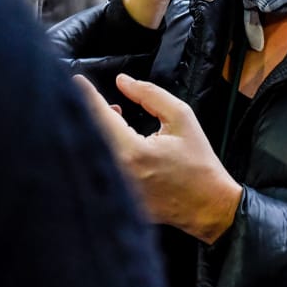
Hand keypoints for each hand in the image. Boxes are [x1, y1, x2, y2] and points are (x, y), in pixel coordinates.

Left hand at [71, 72, 242, 243]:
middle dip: (93, 114)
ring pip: (91, 153)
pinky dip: (103, 153)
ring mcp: (117, 189)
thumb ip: (149, 95)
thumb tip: (123, 81)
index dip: (85, 94)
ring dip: (98, 133)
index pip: (98, 116)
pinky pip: (101, 171)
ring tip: (119, 122)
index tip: (77, 81)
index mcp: (133, 151)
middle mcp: (119, 172)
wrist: (209, 205)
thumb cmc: (199, 164)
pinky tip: (122, 144)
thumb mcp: (181, 118)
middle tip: (109, 105)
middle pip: (88, 135)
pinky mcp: (118, 200)